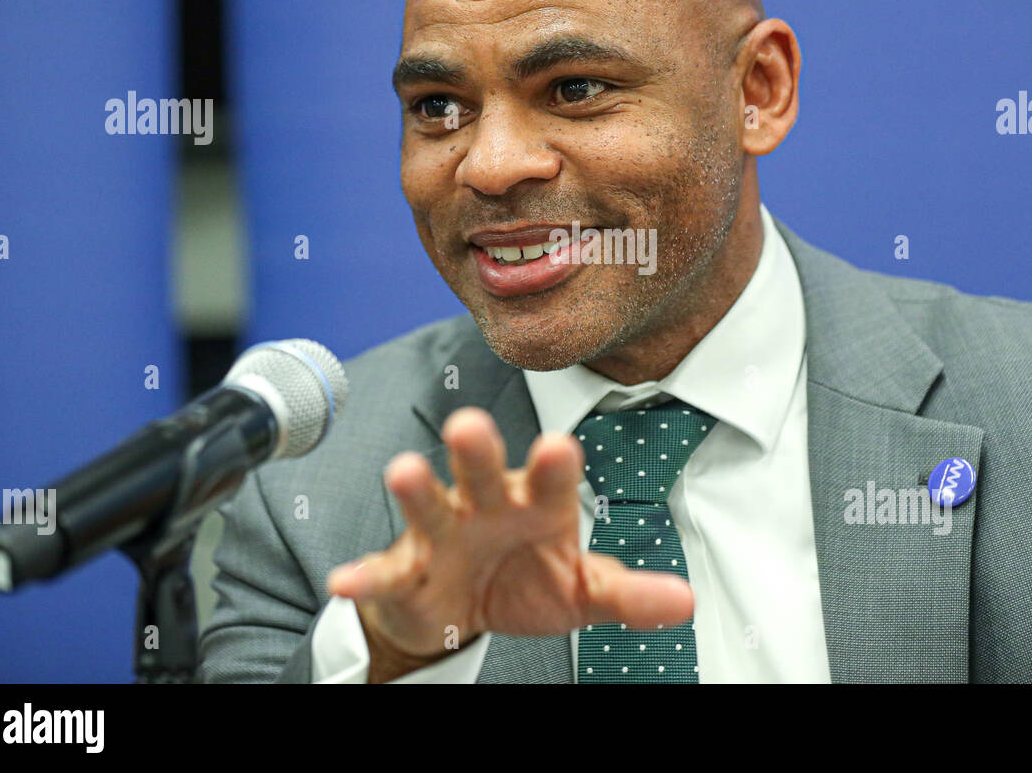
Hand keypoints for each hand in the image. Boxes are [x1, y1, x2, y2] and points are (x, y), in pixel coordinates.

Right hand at [326, 406, 694, 680]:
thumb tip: (683, 602)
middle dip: (476, 450)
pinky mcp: (405, 570)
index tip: (561, 445)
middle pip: (482, 473)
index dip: (553, 465)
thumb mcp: (582, 591)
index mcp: (536, 503)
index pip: (550, 480)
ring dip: (416, 489)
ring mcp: (442, 534)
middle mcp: (486, 505)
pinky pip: (384, 571)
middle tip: (469, 424)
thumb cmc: (526, 578)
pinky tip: (347, 579)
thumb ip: (628, 594)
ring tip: (403, 472)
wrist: (464, 608)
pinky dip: (365, 575)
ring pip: (428, 506)